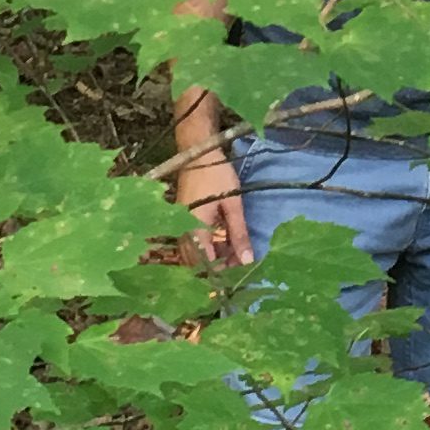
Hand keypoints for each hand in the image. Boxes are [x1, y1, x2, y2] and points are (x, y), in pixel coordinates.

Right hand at [170, 147, 252, 272]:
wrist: (197, 153)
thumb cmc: (216, 176)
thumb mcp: (233, 204)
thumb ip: (239, 233)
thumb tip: (247, 261)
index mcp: (194, 229)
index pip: (204, 263)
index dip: (220, 273)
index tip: (237, 275)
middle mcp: (183, 231)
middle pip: (196, 262)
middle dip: (217, 268)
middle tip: (239, 266)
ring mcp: (181, 225)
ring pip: (194, 253)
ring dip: (212, 258)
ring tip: (235, 255)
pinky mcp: (183, 220)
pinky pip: (192, 243)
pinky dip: (208, 247)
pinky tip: (224, 244)